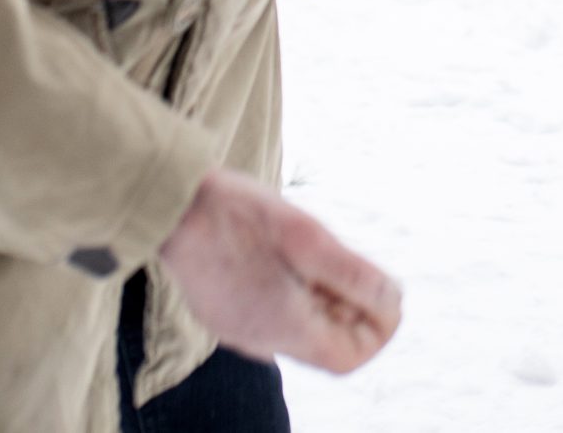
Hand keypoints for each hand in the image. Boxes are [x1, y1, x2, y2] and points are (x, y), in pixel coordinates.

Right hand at [155, 167, 401, 374]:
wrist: (170, 203)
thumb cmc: (238, 214)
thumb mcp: (308, 236)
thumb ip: (352, 274)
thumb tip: (392, 300)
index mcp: (283, 328)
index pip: (347, 359)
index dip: (377, 333)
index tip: (388, 296)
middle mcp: (259, 340)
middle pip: (324, 344)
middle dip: (352, 311)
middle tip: (358, 267)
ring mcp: (236, 327)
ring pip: (298, 329)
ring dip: (323, 301)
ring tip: (324, 256)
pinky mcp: (221, 310)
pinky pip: (271, 316)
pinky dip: (295, 296)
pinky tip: (290, 259)